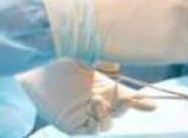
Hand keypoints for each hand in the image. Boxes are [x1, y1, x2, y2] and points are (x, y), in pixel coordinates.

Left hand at [18, 59, 155, 134]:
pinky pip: (91, 130)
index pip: (127, 97)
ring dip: (109, 116)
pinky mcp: (73, 125)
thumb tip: (116, 66)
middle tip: (125, 100)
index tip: (153, 105)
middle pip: (121, 111)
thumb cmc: (57, 61)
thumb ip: (101, 60)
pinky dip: (96, 123)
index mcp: (104, 86)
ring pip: (108, 123)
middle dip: (126, 108)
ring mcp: (85, 114)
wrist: (34, 73)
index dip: (141, 102)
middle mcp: (97, 101)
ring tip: (98, 102)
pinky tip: (92, 109)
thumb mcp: (83, 56)